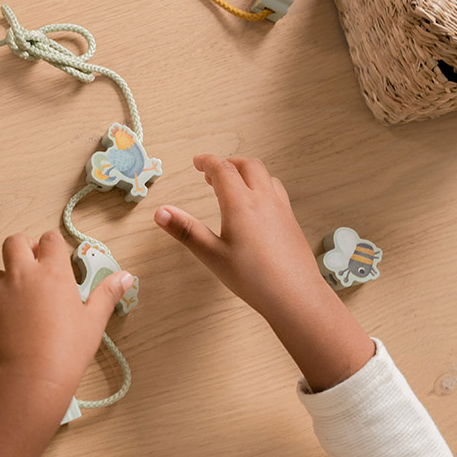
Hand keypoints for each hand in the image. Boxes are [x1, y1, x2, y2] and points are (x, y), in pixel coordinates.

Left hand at [0, 229, 133, 456]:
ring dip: (7, 279)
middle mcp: (22, 275)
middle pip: (15, 242)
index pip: (50, 240)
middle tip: (33, 264)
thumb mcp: (93, 320)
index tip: (55, 257)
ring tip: (21, 302)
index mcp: (52, 272)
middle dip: (23, 247)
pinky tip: (9, 321)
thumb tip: (125, 277)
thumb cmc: (66, 350)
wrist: (31, 377)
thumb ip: (107, 293)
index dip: (53, 246)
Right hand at [154, 155, 374, 390]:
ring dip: (247, 172)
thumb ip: (186, 231)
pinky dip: (261, 185)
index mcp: (241, 203)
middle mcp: (264, 199)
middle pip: (247, 165)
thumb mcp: (212, 255)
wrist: (295, 294)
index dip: (207, 161)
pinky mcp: (291, 221)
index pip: (223, 169)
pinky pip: (276, 191)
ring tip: (233, 186)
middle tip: (211, 174)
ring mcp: (281, 209)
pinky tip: (256, 205)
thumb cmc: (253, 278)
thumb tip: (161, 212)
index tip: (197, 162)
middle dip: (228, 163)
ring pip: (265, 176)